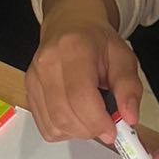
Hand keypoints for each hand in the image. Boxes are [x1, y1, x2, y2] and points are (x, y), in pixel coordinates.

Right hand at [26, 0, 142, 144]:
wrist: (70, 26)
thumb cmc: (96, 42)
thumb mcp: (123, 58)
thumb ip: (129, 87)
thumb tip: (129, 117)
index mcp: (73, 49)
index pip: (79, 97)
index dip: (97, 121)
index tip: (112, 130)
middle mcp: (47, 63)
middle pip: (64, 115)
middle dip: (90, 130)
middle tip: (105, 124)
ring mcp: (34, 78)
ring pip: (54, 125)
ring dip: (77, 132)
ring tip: (90, 117)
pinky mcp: (29, 92)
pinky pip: (46, 127)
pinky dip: (64, 131)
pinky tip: (76, 116)